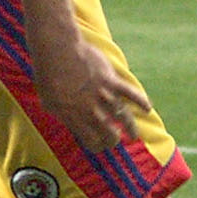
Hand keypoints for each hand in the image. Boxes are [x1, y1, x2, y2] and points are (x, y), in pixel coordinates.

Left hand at [29, 33, 151, 153]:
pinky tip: (148, 108)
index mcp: (72, 116)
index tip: (99, 147)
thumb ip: (61, 114)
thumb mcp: (48, 100)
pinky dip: (140, 100)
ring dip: (130, 127)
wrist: (57, 50)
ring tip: (133, 135)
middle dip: (112, 140)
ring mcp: (101, 94)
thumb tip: (69, 124)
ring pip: (121, 116)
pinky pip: (129, 92)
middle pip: (108, 131)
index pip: (89, 139)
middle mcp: (89, 108)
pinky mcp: (110, 79)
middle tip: (115, 141)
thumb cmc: (49, 74)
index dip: (96, 146)